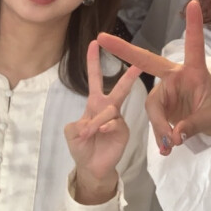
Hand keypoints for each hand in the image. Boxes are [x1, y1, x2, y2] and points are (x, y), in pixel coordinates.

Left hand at [64, 42, 141, 203]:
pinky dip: (105, 127)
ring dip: (98, 120)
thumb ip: (78, 124)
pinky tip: (100, 132)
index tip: (94, 43)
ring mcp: (117, 119)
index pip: (95, 79)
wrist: (92, 167)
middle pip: (119, 89)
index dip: (94, 61)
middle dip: (127, 77)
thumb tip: (92, 124)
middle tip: (138, 65)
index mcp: (94, 104)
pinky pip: (114, 122)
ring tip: (90, 132)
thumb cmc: (82, 147)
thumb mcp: (72, 132)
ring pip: (110, 109)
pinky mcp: (123, 130)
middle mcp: (108, 108)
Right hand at [97, 0, 210, 154]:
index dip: (194, 25)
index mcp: (194, 71)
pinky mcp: (161, 106)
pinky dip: (160, 134)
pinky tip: (167, 147)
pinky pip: (155, 120)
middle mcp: (175, 76)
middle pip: (147, 62)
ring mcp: (165, 91)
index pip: (194, 45)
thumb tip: (174, 135)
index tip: (194, 2)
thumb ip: (193, 125)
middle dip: (125, 50)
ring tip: (170, 146)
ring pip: (152, 106)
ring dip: (159, 126)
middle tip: (102, 38)